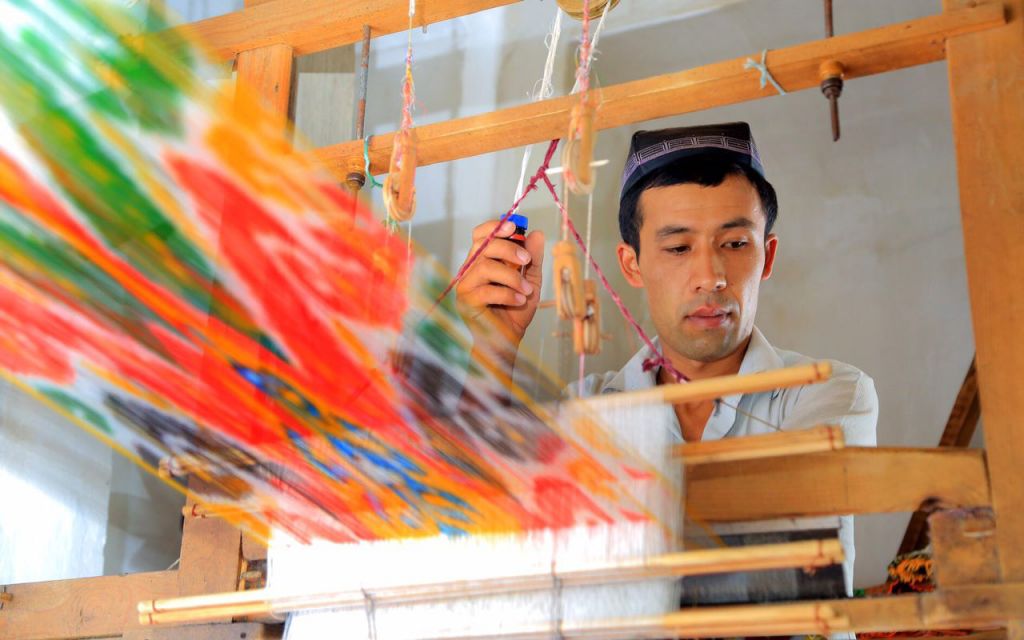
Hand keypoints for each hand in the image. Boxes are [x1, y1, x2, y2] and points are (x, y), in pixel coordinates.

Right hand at [455, 219, 544, 351]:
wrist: (507, 341)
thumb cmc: (515, 311)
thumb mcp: (530, 281)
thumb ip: (532, 259)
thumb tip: (536, 234)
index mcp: (482, 260)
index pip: (481, 235)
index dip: (495, 227)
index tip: (514, 226)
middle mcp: (470, 270)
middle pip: (482, 246)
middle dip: (508, 248)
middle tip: (526, 260)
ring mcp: (465, 286)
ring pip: (485, 267)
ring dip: (511, 277)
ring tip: (526, 290)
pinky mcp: (466, 303)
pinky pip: (486, 291)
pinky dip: (507, 294)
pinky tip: (519, 301)